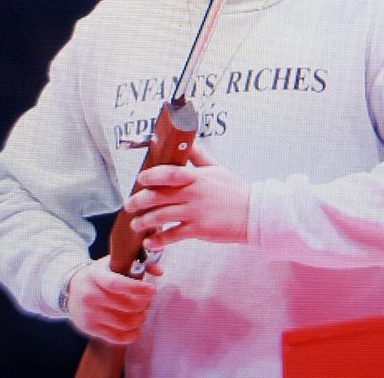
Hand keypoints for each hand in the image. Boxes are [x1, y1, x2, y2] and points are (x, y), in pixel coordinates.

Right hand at [65, 255, 157, 343]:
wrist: (70, 289)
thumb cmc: (98, 275)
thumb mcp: (111, 263)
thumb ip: (136, 264)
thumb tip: (159, 271)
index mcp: (96, 276)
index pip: (117, 284)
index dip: (138, 288)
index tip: (153, 290)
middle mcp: (90, 296)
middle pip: (125, 305)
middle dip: (143, 304)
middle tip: (148, 301)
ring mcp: (89, 314)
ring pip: (123, 323)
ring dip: (139, 319)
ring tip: (142, 313)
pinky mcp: (90, 328)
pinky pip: (116, 337)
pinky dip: (131, 334)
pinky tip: (136, 327)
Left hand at [125, 147, 249, 248]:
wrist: (254, 213)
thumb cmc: (235, 191)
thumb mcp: (217, 168)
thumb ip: (198, 157)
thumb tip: (187, 142)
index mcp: (195, 176)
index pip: (166, 172)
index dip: (150, 176)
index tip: (140, 180)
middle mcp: (192, 193)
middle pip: (157, 196)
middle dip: (138, 202)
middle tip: (130, 206)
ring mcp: (194, 212)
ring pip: (160, 216)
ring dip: (144, 222)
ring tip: (136, 226)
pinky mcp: (198, 230)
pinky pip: (172, 235)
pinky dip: (159, 240)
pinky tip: (151, 242)